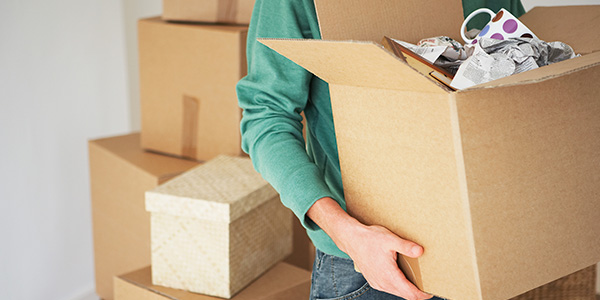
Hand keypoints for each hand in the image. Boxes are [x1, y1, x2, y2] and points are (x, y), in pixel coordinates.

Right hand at [307, 197, 431, 299]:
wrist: (351, 238)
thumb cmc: (369, 238)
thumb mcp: (390, 239)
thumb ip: (406, 246)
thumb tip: (420, 251)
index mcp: (389, 276)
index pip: (410, 294)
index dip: (422, 295)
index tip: (431, 291)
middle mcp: (383, 283)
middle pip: (405, 295)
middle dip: (417, 293)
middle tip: (427, 284)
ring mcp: (377, 283)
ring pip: (397, 292)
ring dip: (407, 289)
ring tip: (416, 279)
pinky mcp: (373, 280)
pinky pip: (389, 288)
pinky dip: (398, 286)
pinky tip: (401, 276)